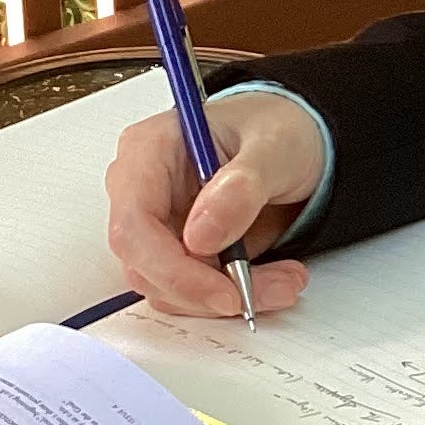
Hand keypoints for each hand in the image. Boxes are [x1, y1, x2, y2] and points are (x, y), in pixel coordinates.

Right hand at [104, 93, 321, 319]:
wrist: (291, 141)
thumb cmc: (276, 128)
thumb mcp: (275, 145)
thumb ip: (242, 185)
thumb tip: (200, 235)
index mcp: (148, 151)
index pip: (133, 226)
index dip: (173, 270)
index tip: (226, 292)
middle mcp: (142, 190)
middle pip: (147, 266)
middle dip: (210, 290)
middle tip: (276, 287)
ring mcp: (157, 224)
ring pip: (170, 288)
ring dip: (228, 296)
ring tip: (286, 280)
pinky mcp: (177, 251)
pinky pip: (191, 291)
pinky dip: (232, 295)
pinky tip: (274, 279)